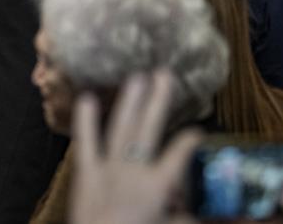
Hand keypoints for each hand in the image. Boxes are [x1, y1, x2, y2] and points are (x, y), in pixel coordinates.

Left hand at [69, 70, 200, 223]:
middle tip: (164, 73)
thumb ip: (184, 215)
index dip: (192, 140)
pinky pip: (85, 144)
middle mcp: (134, 170)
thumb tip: (194, 207)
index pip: (182, 153)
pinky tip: (86, 97)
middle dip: (158, 101)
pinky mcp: (86, 175)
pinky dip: (85, 121)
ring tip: (136, 77)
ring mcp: (108, 169)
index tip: (197, 132)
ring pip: (121, 129)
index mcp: (158, 185)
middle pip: (149, 129)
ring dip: (129, 102)